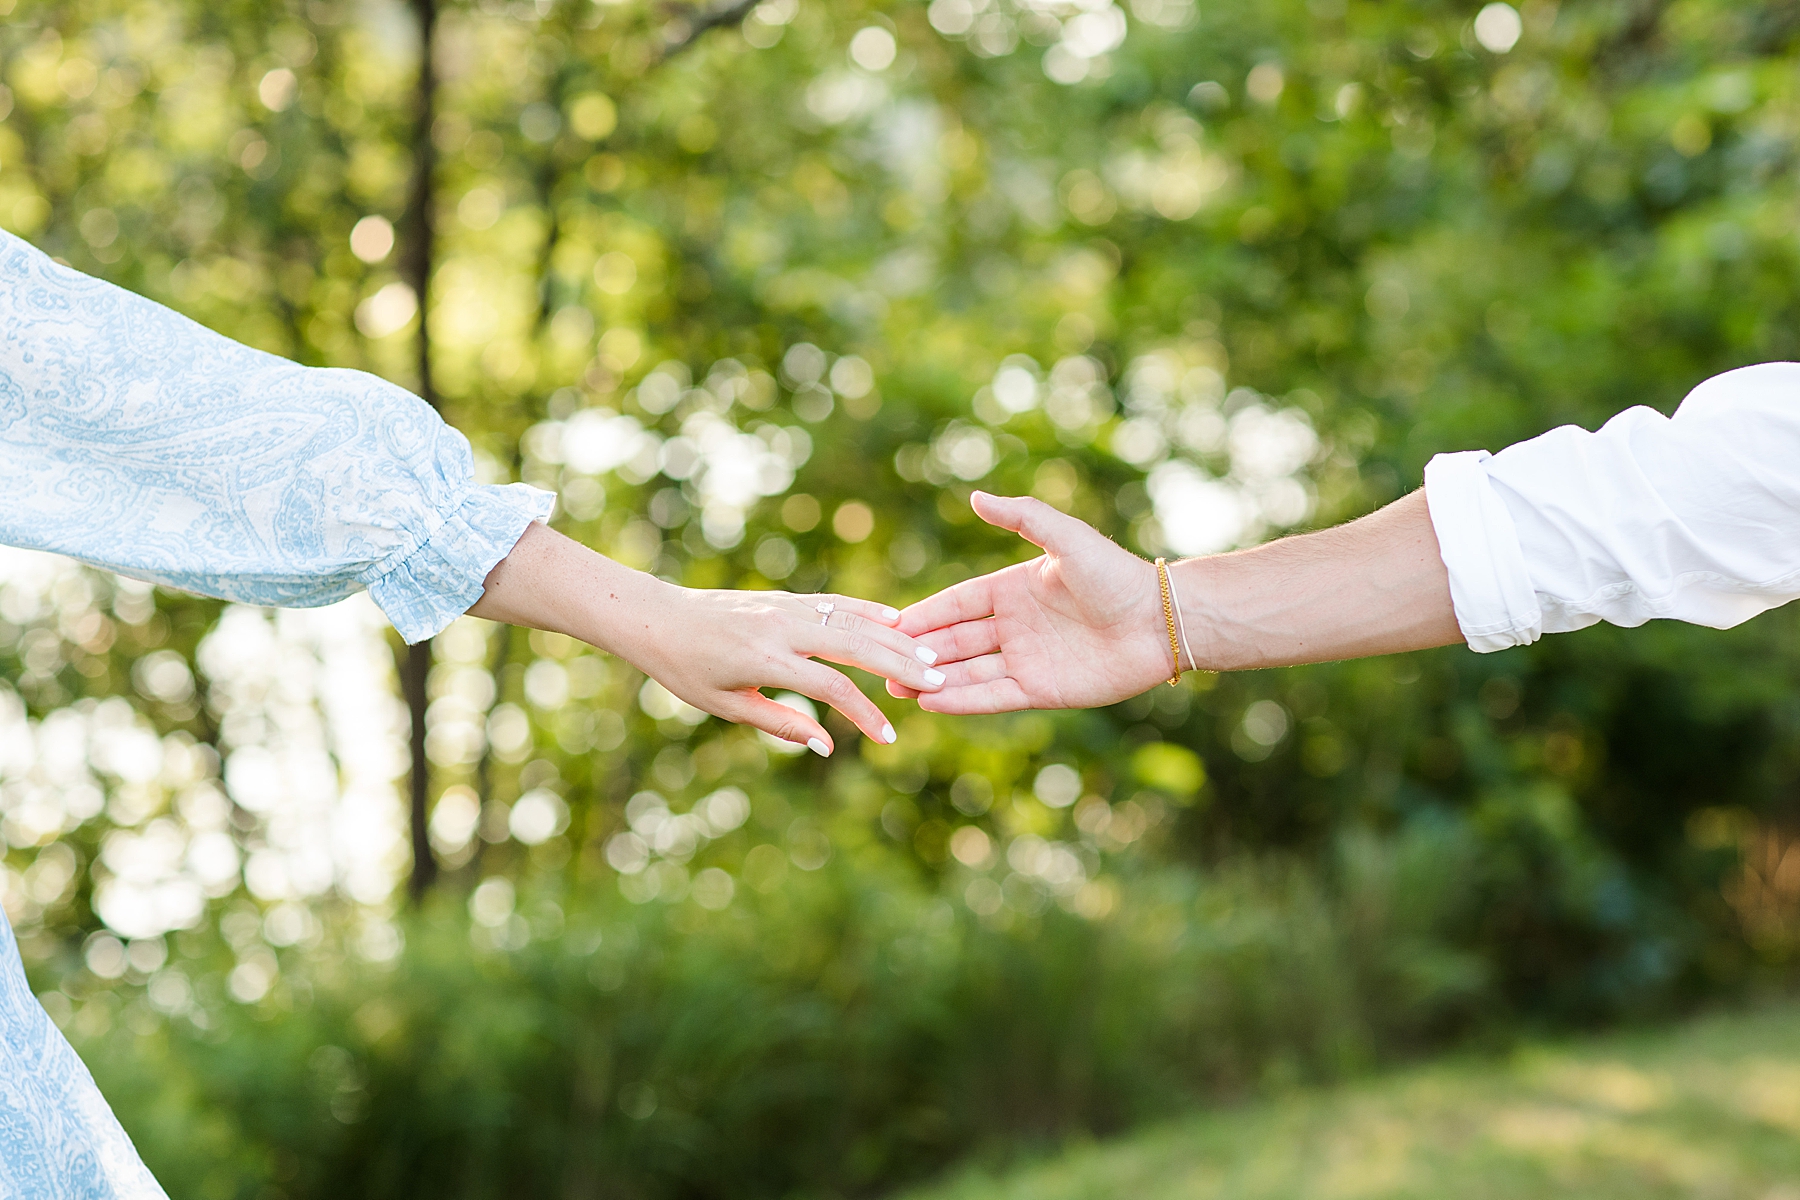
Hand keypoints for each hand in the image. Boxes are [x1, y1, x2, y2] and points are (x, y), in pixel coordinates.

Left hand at [634, 586, 946, 752]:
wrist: (660, 619)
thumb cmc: (688, 671)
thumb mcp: (728, 707)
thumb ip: (781, 723)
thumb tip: (826, 745)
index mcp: (766, 661)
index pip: (831, 688)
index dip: (863, 714)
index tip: (886, 738)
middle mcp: (781, 628)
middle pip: (854, 645)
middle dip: (898, 664)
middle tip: (936, 681)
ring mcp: (785, 608)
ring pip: (851, 619)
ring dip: (892, 637)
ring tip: (928, 655)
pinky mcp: (785, 598)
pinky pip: (834, 603)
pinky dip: (866, 610)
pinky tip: (895, 619)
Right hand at [887, 492, 1170, 713]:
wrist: (1161, 621)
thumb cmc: (1117, 574)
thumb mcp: (1067, 539)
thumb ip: (1023, 518)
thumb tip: (976, 496)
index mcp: (1013, 588)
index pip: (957, 603)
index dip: (925, 613)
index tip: (889, 622)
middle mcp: (1014, 626)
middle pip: (955, 640)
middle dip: (917, 651)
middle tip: (878, 662)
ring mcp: (1026, 659)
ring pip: (968, 672)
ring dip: (932, 679)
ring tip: (894, 688)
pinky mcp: (1042, 690)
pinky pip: (994, 695)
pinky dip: (963, 700)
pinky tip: (932, 702)